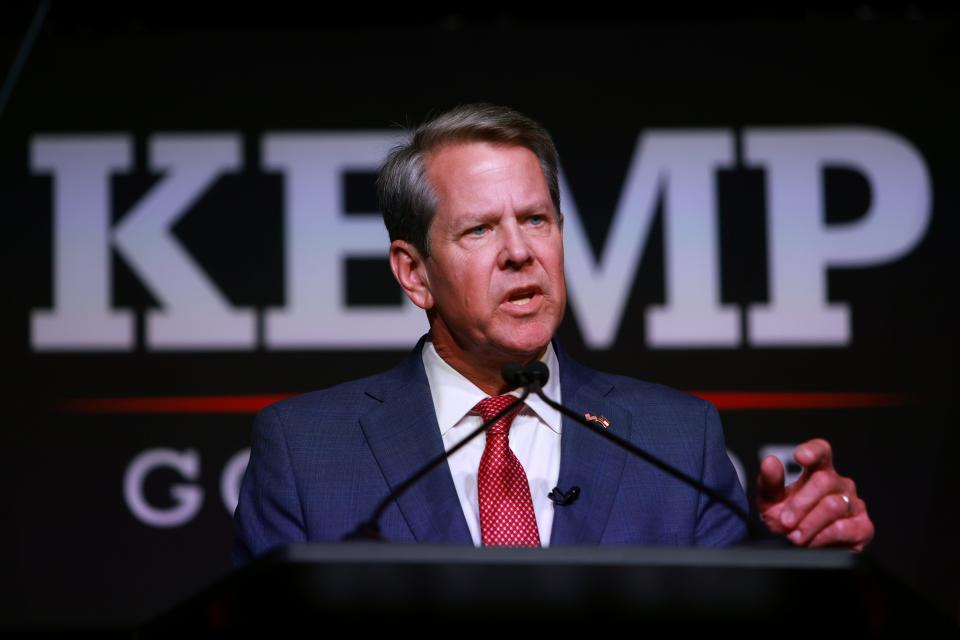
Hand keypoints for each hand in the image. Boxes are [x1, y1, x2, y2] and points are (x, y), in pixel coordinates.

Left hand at [756, 438, 873, 551]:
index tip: (800, 457)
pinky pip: (845, 529)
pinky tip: (812, 542)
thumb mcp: (770, 500)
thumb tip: (770, 461)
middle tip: (785, 521)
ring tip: (794, 535)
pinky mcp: (863, 527)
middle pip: (824, 481)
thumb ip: (770, 480)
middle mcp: (839, 484)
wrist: (797, 546)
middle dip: (801, 503)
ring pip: (834, 505)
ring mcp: (854, 504)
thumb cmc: (786, 516)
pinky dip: (823, 537)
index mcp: (818, 470)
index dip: (813, 451)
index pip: (821, 451)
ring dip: (810, 523)